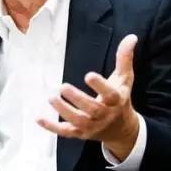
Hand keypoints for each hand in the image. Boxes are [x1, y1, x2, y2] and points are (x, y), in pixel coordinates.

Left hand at [37, 34, 139, 160]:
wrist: (122, 130)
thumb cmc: (120, 99)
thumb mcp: (125, 79)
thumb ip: (125, 58)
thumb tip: (131, 37)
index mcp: (116, 100)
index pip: (110, 94)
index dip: (100, 86)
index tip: (88, 75)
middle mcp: (104, 115)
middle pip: (91, 109)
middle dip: (77, 99)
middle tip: (63, 86)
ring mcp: (91, 126)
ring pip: (77, 121)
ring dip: (63, 111)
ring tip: (52, 97)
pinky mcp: (80, 134)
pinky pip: (65, 132)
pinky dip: (52, 127)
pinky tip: (39, 118)